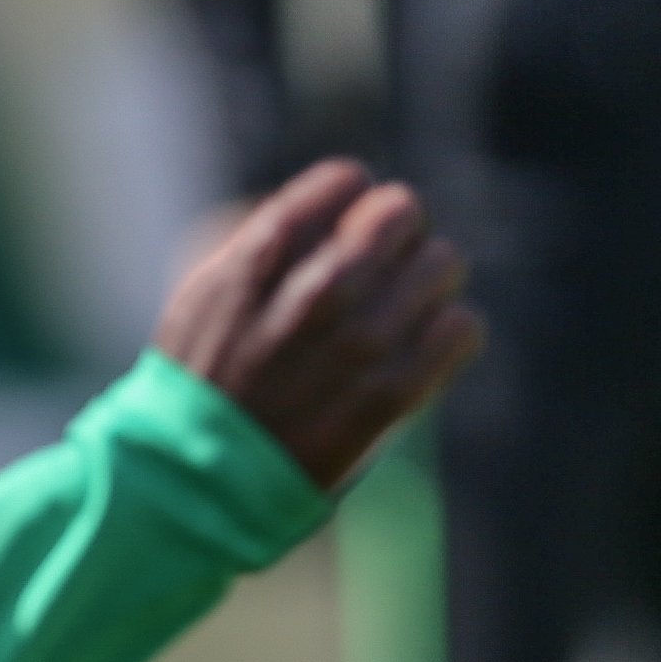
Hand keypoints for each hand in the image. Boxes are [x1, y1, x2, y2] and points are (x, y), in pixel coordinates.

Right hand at [152, 158, 482, 489]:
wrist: (199, 481)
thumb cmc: (205, 383)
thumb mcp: (209, 293)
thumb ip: (268, 245)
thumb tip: (337, 212)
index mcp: (262, 257)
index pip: (345, 180)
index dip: (356, 197)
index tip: (351, 223)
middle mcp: (316, 292)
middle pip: (401, 212)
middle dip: (403, 227)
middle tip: (394, 258)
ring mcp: (358, 345)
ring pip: (443, 264)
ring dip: (433, 277)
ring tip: (410, 305)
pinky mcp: (391, 396)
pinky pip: (461, 329)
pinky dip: (453, 329)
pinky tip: (428, 344)